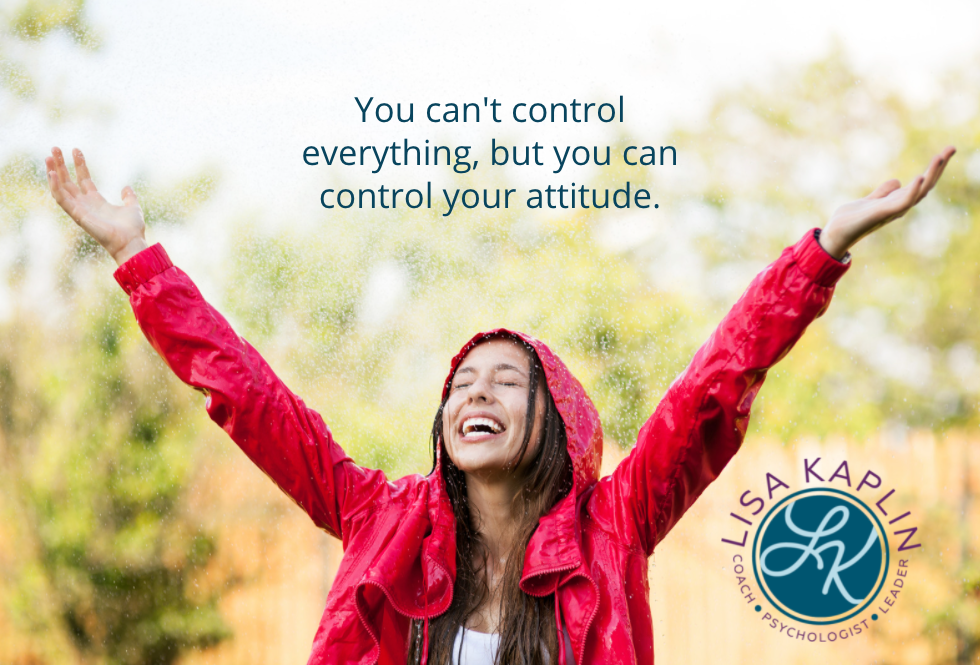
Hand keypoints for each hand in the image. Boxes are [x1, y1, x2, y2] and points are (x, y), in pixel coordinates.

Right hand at [46, 147, 147, 265]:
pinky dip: (55, 187)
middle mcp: (86, 204)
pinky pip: (62, 199)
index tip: (76, 149)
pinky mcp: (77, 215)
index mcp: (97, 201)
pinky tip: (51, 173)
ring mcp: (80, 209)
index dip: (79, 164)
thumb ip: (128, 197)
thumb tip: (126, 187)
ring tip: (48, 156)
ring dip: (53, 172)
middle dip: (60, 165)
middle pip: (68, 181)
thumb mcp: (132, 207)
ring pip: (61, 188)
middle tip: (54, 148)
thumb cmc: (132, 229)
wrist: (131, 242)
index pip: (83, 179)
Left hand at [819, 146, 955, 259]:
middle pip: (926, 185)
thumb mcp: (869, 200)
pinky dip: (912, 190)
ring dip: (931, 174)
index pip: (922, 183)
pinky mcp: (883, 214)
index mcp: (897, 201)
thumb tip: (897, 181)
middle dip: (939, 167)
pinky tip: (920, 177)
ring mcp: (893, 211)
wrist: (835, 233)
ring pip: (919, 192)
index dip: (934, 169)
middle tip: (952, 148)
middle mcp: (899, 206)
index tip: (945, 152)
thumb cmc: (851, 220)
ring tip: (940, 157)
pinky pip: (903, 202)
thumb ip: (883, 192)